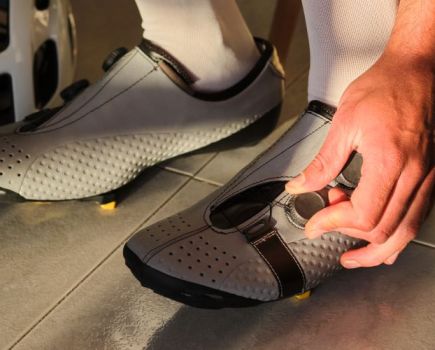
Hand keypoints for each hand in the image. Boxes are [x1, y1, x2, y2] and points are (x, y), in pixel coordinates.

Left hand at [286, 55, 433, 268]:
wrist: (419, 70)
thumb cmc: (385, 88)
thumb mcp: (344, 123)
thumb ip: (322, 162)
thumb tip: (300, 186)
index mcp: (391, 161)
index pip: (363, 213)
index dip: (332, 224)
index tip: (313, 224)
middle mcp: (415, 175)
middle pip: (384, 229)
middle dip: (349, 234)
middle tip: (326, 224)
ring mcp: (427, 177)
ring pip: (406, 231)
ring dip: (377, 248)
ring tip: (354, 256)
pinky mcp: (430, 176)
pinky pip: (416, 217)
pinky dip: (397, 235)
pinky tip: (381, 240)